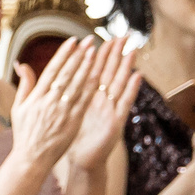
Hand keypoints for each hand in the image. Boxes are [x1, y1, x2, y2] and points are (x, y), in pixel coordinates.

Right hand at [9, 38, 99, 172]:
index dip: (64, 54)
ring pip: (77, 84)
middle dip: (79, 55)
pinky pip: (84, 100)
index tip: (73, 41)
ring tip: (96, 51)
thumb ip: (24, 84)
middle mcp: (49, 101)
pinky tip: (99, 75)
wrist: (31, 158)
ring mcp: (62, 111)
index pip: (52, 70)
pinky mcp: (73, 120)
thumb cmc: (24, 133)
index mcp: (36, 96)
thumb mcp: (18, 108)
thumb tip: (22, 64)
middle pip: (67, 73)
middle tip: (89, 40)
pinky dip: (91, 86)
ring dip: (87, 66)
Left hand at [63, 39, 141, 173]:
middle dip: (115, 54)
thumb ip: (64, 94)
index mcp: (88, 96)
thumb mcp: (67, 112)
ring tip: (132, 50)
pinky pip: (124, 103)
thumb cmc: (74, 136)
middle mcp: (101, 100)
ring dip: (126, 67)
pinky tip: (137, 76)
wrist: (83, 160)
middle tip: (122, 35)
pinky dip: (130, 90)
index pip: (93, 71)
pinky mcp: (116, 121)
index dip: (97, 54)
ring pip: (118, 84)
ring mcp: (110, 109)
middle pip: (108, 73)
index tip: (99, 37)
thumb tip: (57, 77)